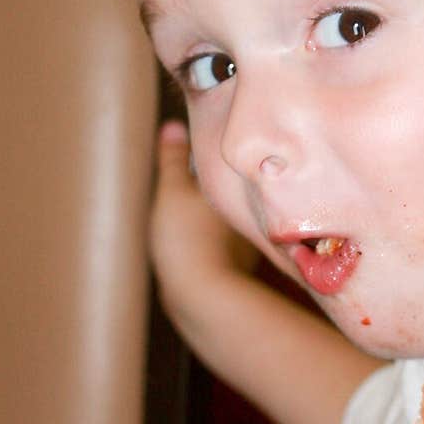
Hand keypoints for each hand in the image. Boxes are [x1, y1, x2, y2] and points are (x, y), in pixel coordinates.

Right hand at [149, 121, 259, 326]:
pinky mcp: (233, 268)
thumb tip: (173, 126)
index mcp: (238, 191)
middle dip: (216, 187)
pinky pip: (222, 244)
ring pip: (228, 220)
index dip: (210, 160)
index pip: (227, 167)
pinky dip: (211, 240)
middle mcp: (250, 216)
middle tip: (190, 180)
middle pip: (231, 194)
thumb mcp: (173, 190)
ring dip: (214, 216)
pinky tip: (193, 244)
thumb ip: (173, 158)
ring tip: (188, 213)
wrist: (201, 297)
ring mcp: (244, 244)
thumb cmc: (188, 239)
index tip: (196, 152)